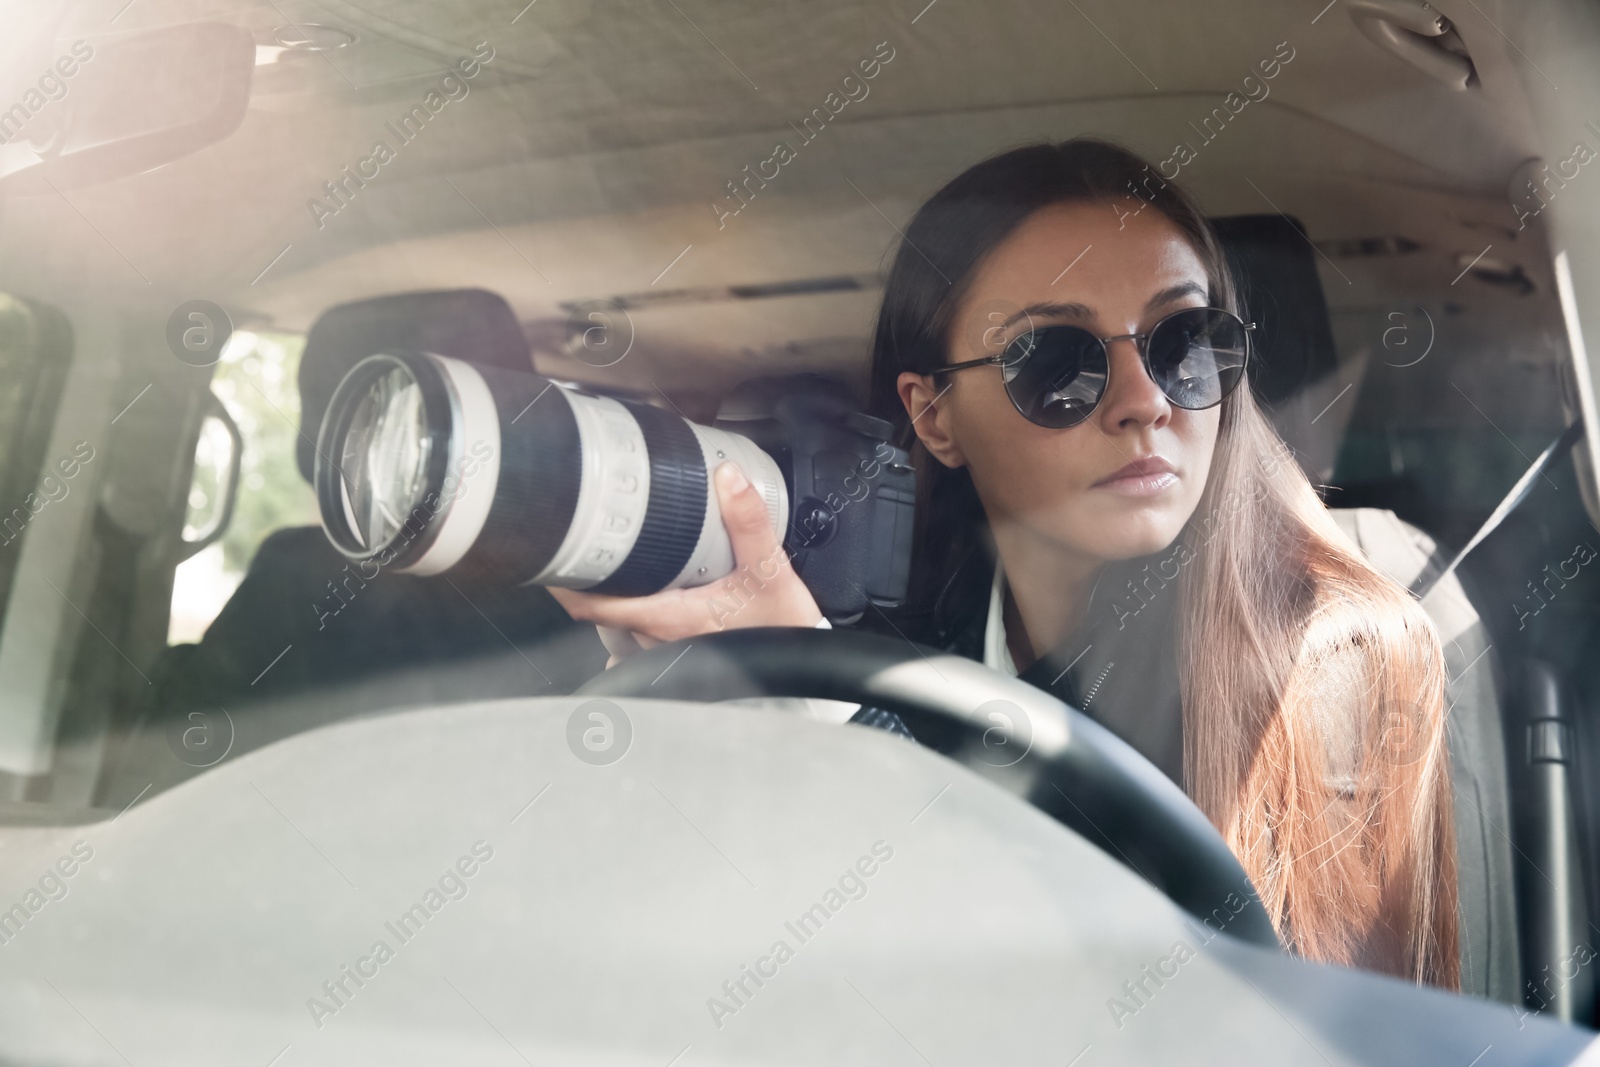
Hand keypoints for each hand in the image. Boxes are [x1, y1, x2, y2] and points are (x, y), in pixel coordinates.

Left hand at [550, 462, 822, 657]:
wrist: (807, 667)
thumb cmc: (784, 629)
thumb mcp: (770, 572)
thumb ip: (748, 523)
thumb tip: (728, 477)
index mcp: (669, 618)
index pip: (594, 607)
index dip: (564, 583)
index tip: (550, 555)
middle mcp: (659, 638)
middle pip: (600, 611)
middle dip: (588, 580)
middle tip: (580, 540)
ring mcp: (668, 648)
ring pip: (621, 621)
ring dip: (612, 594)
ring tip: (609, 558)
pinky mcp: (684, 650)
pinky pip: (643, 631)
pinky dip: (635, 610)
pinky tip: (645, 590)